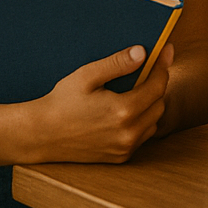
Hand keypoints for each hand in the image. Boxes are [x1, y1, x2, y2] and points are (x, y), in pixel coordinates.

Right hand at [25, 44, 172, 163]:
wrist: (39, 135)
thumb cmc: (60, 103)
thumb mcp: (86, 77)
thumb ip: (116, 64)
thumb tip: (142, 52)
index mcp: (124, 111)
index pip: (158, 85)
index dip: (164, 65)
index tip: (167, 50)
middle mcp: (128, 133)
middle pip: (159, 103)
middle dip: (157, 84)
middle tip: (150, 69)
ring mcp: (124, 148)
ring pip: (154, 121)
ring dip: (151, 105)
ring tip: (138, 90)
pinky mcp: (119, 157)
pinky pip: (142, 136)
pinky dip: (142, 122)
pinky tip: (128, 111)